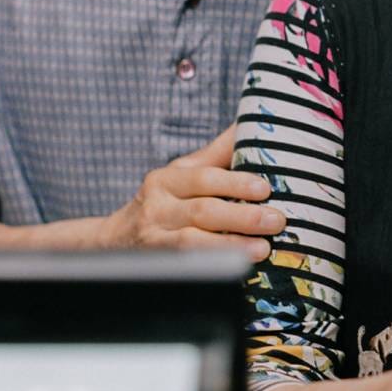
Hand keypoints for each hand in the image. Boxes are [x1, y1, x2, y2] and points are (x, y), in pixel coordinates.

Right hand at [101, 124, 284, 256]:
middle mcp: (156, 208)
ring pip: (192, 242)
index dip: (235, 183)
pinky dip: (212, 265)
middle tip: (275, 220)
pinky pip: (187, 264)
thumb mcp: (182, 174)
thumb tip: (250, 122)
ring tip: (262, 248)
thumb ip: (217, 153)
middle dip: (242, 217)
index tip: (264, 189)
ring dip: (231, 245)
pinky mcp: (157, 266)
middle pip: (201, 211)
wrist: (115, 241)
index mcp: (166, 180)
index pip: (203, 178)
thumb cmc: (164, 202)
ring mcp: (153, 240)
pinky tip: (237, 268)